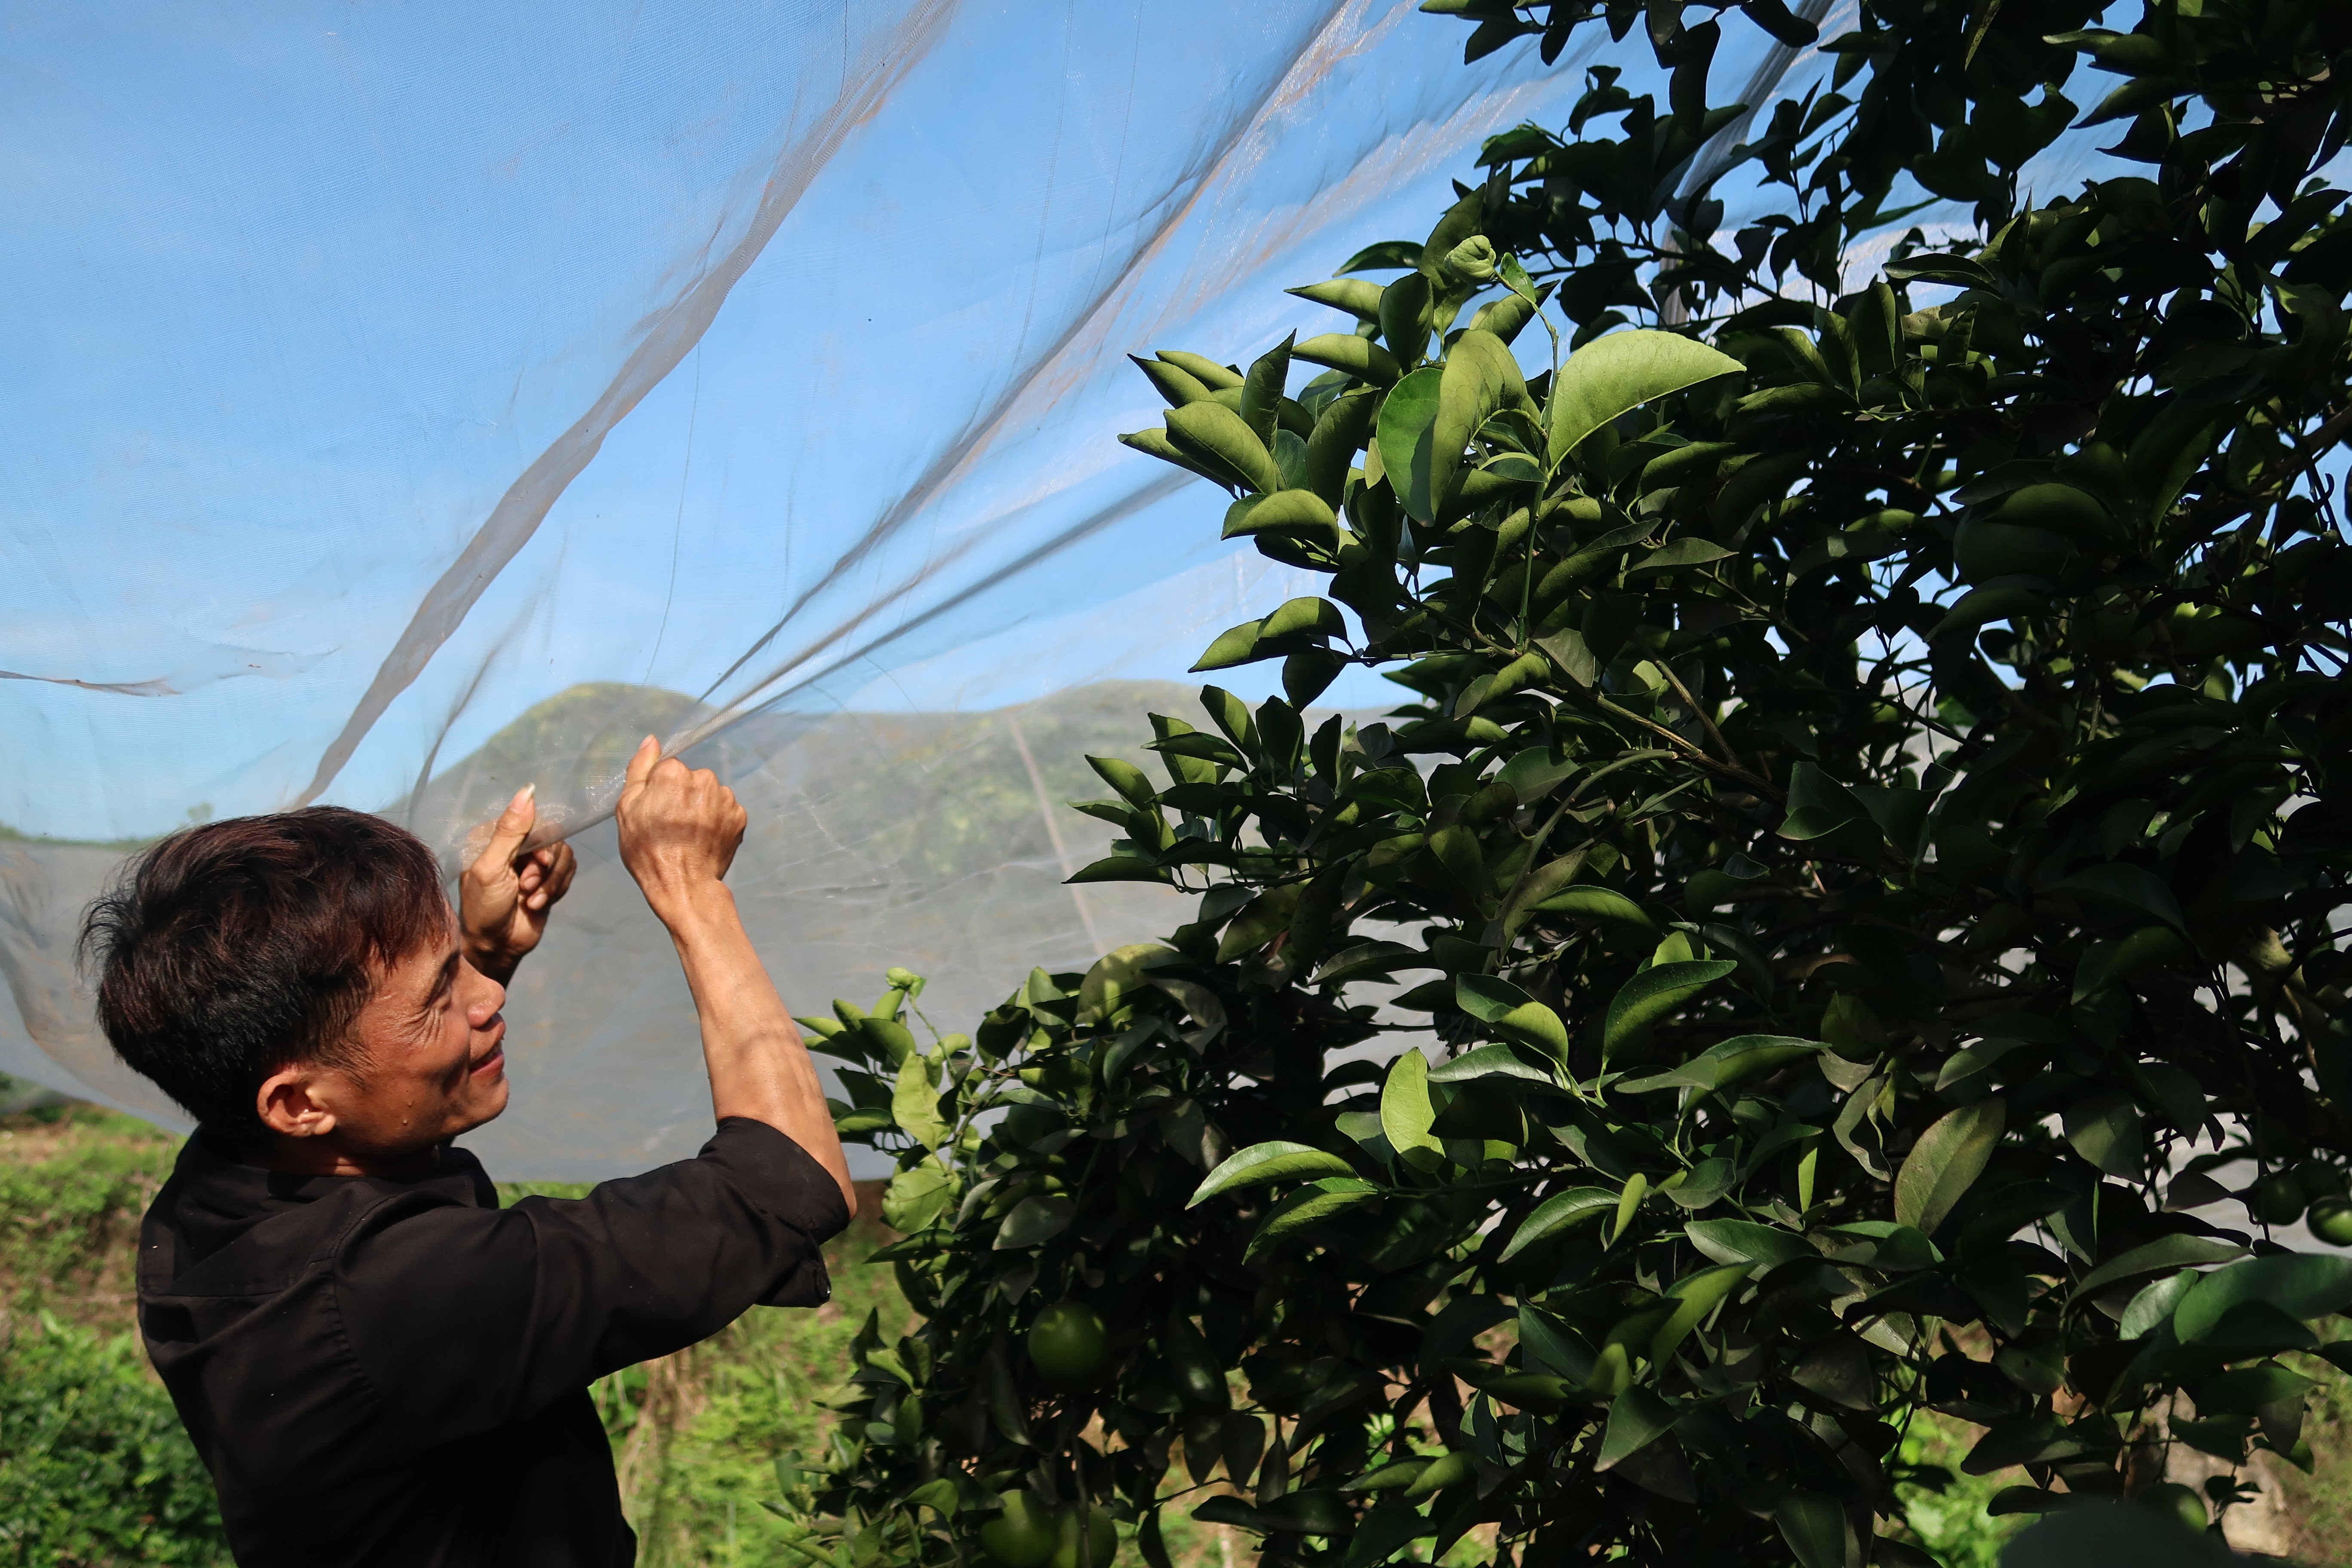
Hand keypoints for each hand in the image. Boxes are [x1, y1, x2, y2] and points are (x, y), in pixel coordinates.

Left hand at [458, 784, 578, 983]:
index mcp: (495, 836)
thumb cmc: (484, 908)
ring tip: (530, 900)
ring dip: (550, 882)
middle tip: (527, 887)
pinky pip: (568, 872)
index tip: (538, 863)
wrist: (496, 946)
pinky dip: (556, 889)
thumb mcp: (492, 868)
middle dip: (545, 868)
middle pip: (553, 838)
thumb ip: (510, 831)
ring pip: (564, 856)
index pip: (533, 820)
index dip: (543, 842)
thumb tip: (528, 791)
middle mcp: (515, 845)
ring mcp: (532, 863)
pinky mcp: (547, 880)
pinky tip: (537, 904)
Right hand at [615, 736, 746, 922]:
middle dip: (682, 797)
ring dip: (701, 808)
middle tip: (671, 826)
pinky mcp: (740, 816)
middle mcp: (705, 778)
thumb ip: (640, 768)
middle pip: (690, 780)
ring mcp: (726, 798)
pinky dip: (717, 821)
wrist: (683, 886)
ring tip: (689, 835)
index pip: (667, 770)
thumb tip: (651, 740)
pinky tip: (705, 839)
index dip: (659, 791)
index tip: (655, 812)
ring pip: (709, 795)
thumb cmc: (648, 849)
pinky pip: (725, 810)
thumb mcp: (628, 808)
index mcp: (674, 772)